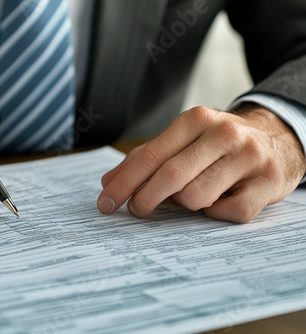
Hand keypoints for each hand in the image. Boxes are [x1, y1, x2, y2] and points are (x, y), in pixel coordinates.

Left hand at [98, 104, 305, 222]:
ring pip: (197, 198)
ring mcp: (250, 157)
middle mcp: (224, 133)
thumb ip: (145, 158)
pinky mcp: (268, 182)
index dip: (124, 183)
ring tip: (195, 192)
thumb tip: (108, 182)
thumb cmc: (216, 145)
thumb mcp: (182, 140)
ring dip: (187, 203)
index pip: (150, 156)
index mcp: (196, 119)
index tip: (105, 203)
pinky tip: (221, 198)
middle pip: (171, 177)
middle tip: (136, 210)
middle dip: (145, 199)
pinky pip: (228, 212)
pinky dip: (217, 212)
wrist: (276, 139)